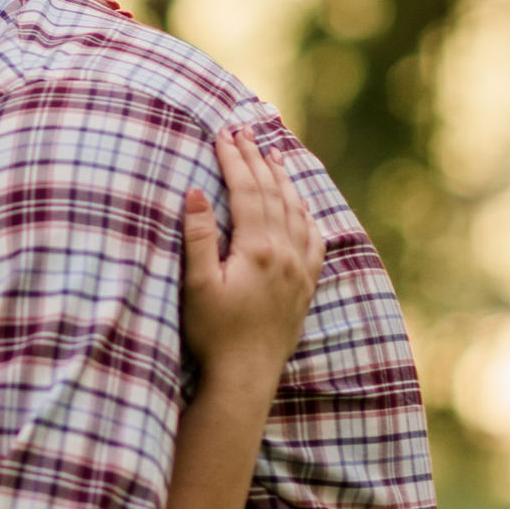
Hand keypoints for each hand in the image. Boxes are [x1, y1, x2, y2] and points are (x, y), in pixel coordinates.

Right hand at [179, 127, 324, 379]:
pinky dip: (307, 214)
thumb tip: (195, 191)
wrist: (246, 377)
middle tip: (245, 131)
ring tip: (275, 154)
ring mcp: (299, 269)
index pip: (247, 191)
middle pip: (272, 194)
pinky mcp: (305, 286)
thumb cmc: (213, 335)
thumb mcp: (196, 286)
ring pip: (296, 211)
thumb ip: (198, 237)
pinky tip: (302, 206)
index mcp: (257, 249)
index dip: (235, 160)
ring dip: (283, 180)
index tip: (223, 133)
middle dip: (257, 160)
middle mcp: (285, 254)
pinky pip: (314, 239)